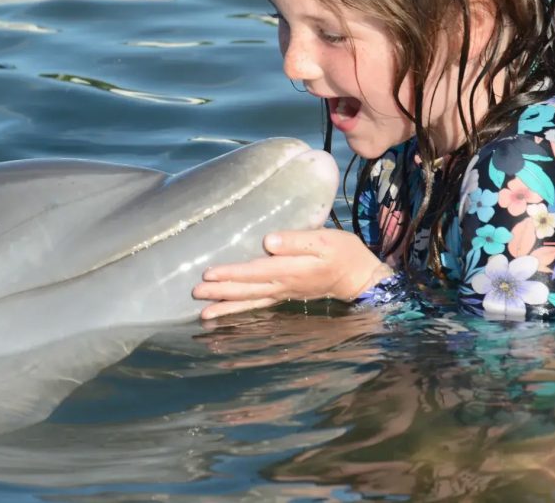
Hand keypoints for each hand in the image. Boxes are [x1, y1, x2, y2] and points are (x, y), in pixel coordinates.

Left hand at [192, 228, 391, 319]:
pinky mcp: (284, 296)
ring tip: (203, 314)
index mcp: (291, 270)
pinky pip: (257, 305)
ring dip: (226, 307)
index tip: (209, 274)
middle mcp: (283, 285)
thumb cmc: (342, 253)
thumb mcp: (324, 240)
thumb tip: (268, 243)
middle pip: (247, 290)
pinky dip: (240, 311)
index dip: (231, 273)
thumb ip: (296, 241)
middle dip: (220, 292)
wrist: (359, 277)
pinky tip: (225, 314)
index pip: (255, 272)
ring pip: (249, 302)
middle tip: (195, 293)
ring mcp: (283, 293)